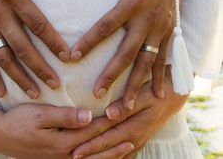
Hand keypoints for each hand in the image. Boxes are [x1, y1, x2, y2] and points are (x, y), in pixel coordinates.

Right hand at [0, 104, 118, 158]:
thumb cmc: (19, 121)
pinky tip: (105, 156)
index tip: (127, 114)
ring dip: (112, 153)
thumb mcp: (40, 115)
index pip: (94, 130)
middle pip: (97, 148)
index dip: (111, 121)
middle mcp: (66, 155)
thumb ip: (65, 117)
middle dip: (117, 140)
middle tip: (136, 132)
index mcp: (63, 142)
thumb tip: (90, 115)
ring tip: (129, 147)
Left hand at [71, 0, 188, 108]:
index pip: (106, 25)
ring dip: (135, 84)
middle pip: (127, 51)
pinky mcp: (170, 31)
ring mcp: (161, 27)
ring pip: (147, 61)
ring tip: (123, 105)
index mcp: (133, 1)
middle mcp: (148, 18)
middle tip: (96, 93)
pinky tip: (157, 95)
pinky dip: (160, 77)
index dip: (89, 42)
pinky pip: (165, 58)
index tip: (72, 56)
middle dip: (111, 74)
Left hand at [72, 66, 189, 158]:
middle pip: (108, 149)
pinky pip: (124, 154)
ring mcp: (137, 141)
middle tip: (73, 157)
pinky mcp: (139, 140)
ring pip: (116, 154)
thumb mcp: (143, 96)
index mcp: (133, 127)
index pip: (107, 138)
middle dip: (90, 154)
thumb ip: (125, 105)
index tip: (75, 150)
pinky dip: (113, 158)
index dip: (90, 145)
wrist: (172, 96)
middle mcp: (134, 138)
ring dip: (100, 157)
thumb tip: (108, 113)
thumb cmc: (155, 93)